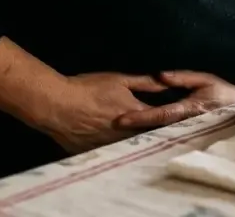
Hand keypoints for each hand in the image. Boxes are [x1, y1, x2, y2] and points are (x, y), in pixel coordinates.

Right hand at [34, 72, 166, 153]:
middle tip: (163, 133)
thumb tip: (166, 85)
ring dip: (137, 144)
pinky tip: (119, 149)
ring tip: (143, 142)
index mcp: (136, 114)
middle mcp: (128, 134)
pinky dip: (118, 151)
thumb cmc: (88, 89)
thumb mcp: (119, 80)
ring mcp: (113, 146)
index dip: (170, 119)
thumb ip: (145, 84)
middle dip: (155, 134)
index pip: (162, 119)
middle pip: (149, 137)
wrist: (57, 105)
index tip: (177, 119)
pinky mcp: (98, 154)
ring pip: (132, 147)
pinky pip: (113, 154)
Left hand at [113, 71, 234, 129]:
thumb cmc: (222, 92)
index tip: (121, 119)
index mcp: (187, 109)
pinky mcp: (186, 134)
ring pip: (159, 133)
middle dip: (134, 128)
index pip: (159, 114)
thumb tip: (160, 75)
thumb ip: (182, 78)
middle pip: (154, 128)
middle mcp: (184, 124)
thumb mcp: (204, 80)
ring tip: (118, 132)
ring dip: (140, 133)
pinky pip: (166, 134)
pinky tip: (137, 134)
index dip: (140, 116)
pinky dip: (151, 134)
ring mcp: (185, 131)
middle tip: (112, 127)